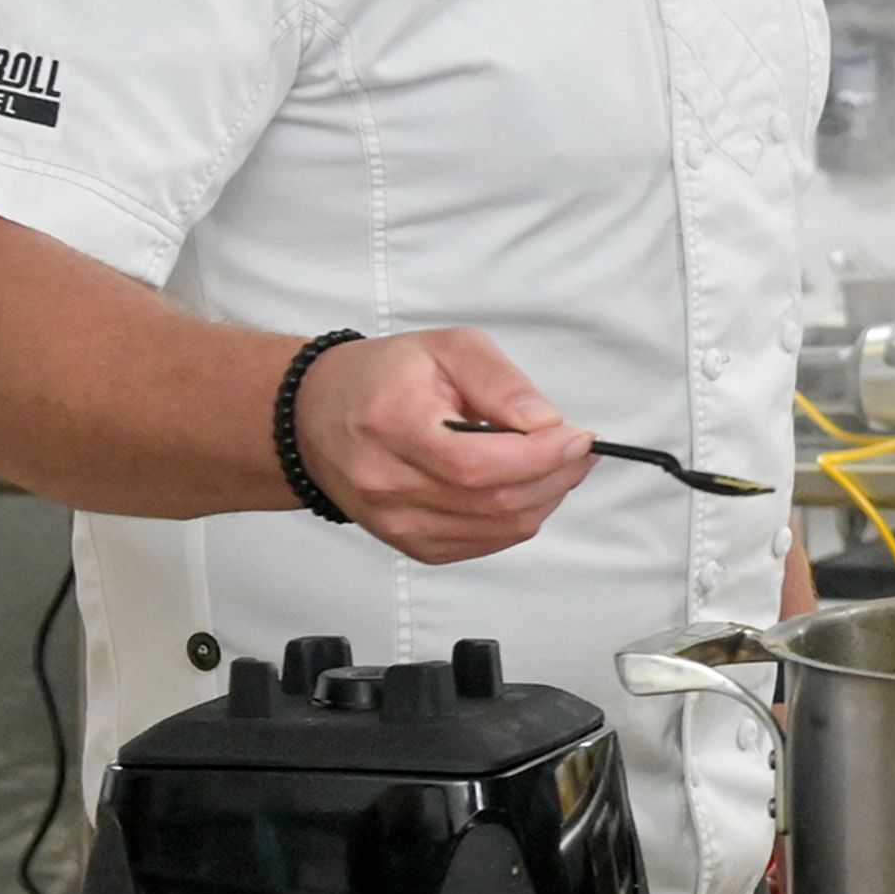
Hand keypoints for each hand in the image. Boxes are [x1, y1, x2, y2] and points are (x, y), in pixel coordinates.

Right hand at [295, 328, 595, 564]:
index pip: (476, 462)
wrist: (317, 418)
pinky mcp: (411, 545)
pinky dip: (517, 518)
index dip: (539, 456)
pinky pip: (484, 544)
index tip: (576, 437)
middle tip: (577, 449)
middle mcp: (386, 483)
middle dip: (555, 476)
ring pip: (497, 528)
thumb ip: (499, 381)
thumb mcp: (446, 348)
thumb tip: (545, 421)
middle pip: (494, 501)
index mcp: (391, 424)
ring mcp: (396, 522)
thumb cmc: (383, 379)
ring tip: (555, 464)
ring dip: (544, 498)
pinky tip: (522, 487)